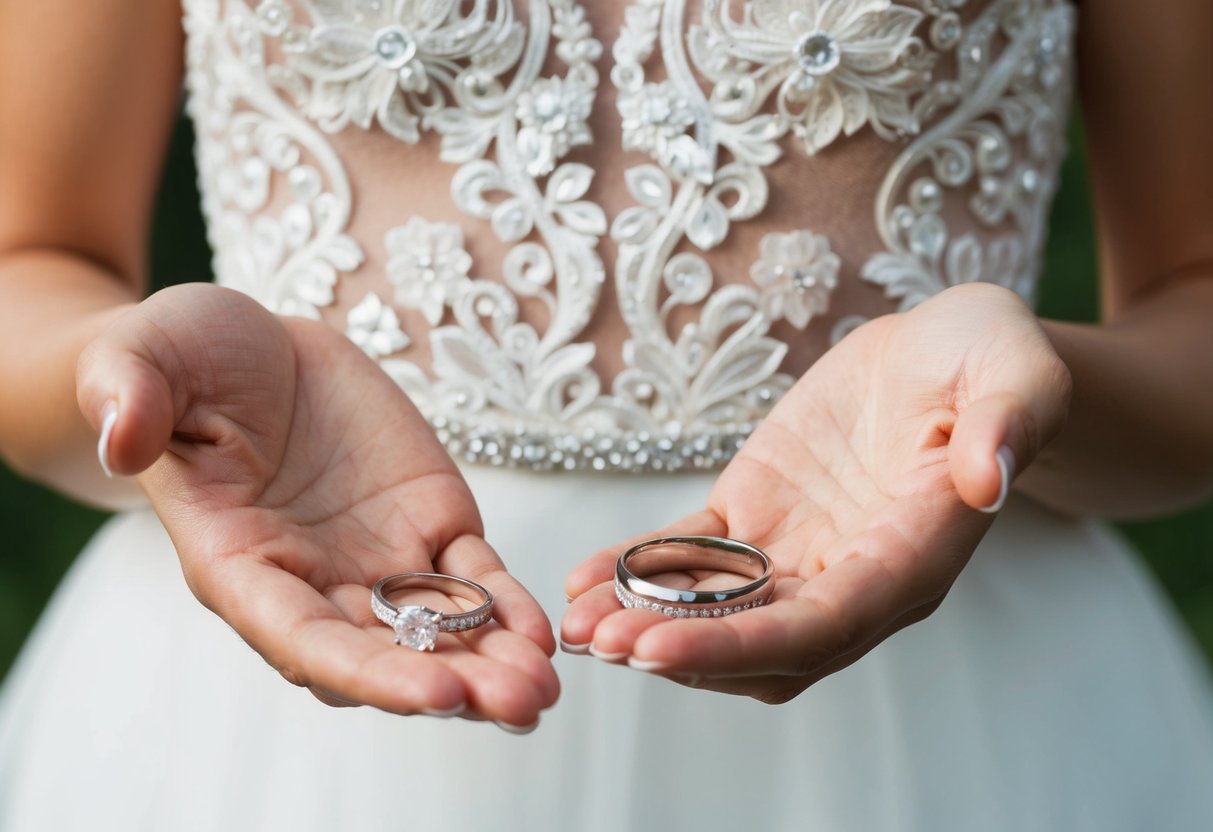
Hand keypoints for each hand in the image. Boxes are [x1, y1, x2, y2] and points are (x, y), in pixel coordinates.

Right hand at [77, 284, 557, 727]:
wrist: (256, 347)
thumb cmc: (187, 358)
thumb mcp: (147, 355)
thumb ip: (130, 393)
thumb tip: (119, 435)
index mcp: (239, 563)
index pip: (302, 638)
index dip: (367, 670)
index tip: (434, 691)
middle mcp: (313, 581)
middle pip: (382, 655)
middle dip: (449, 684)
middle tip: (518, 704)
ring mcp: (377, 558)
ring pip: (438, 631)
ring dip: (492, 663)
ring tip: (543, 688)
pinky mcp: (429, 524)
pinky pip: (474, 578)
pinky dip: (507, 606)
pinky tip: (543, 633)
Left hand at [562, 283, 1070, 702]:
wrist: (942, 351)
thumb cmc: (987, 356)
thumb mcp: (1016, 369)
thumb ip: (1009, 423)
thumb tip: (991, 479)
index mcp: (917, 554)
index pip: (828, 623)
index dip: (743, 643)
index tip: (660, 649)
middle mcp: (855, 574)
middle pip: (764, 641)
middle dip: (681, 649)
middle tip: (600, 644)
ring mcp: (801, 552)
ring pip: (721, 613)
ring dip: (649, 624)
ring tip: (575, 622)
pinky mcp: (758, 517)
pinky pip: (694, 558)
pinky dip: (641, 570)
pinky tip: (584, 576)